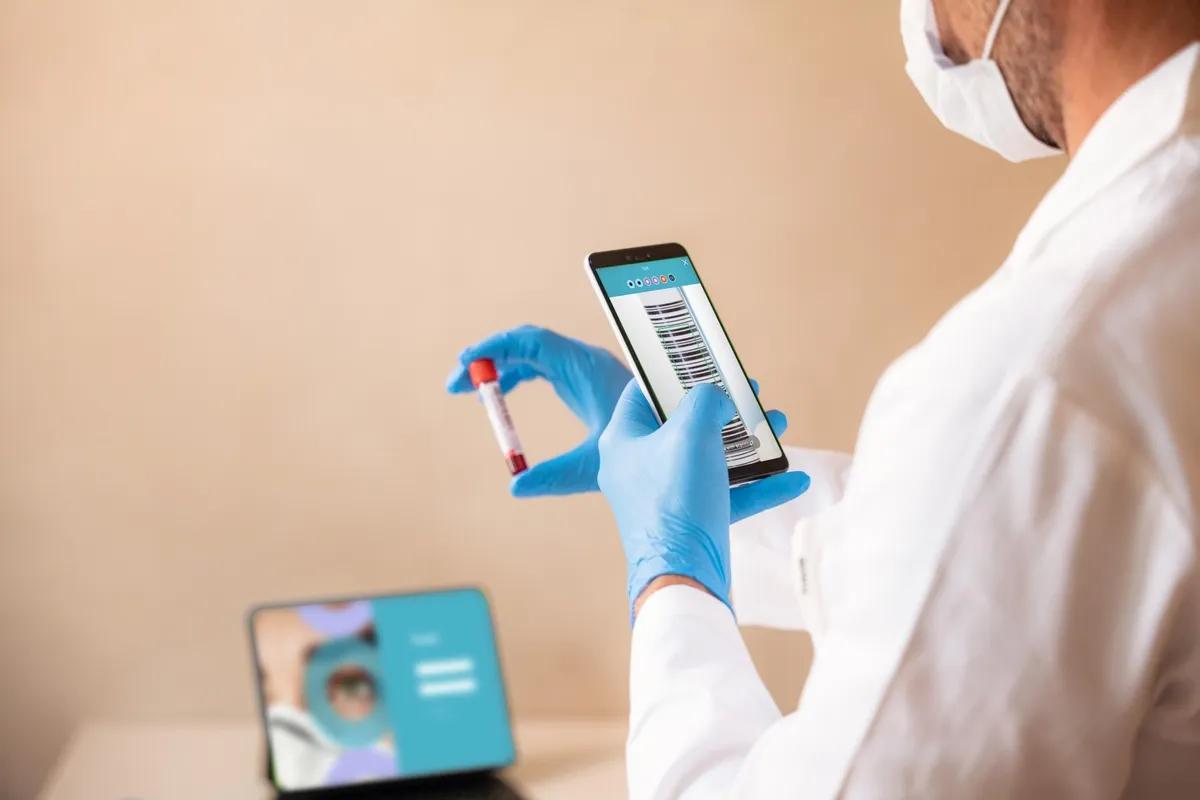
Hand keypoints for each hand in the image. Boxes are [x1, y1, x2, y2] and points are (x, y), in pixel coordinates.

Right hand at [446, 326, 631, 495]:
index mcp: (585, 367)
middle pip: (526, 343)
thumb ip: (555, 476)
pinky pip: (545, 366)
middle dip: (489, 358)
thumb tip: (516, 488)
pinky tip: (503, 397)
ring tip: (472, 392)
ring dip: (501, 366)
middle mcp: (585, 361)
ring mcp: (586, 369)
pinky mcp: (587, 380)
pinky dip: (519, 375)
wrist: (679, 443)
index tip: (466, 366)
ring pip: (534, 354)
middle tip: (457, 384)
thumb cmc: (646, 450)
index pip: (530, 341)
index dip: (495, 348)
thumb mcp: (594, 464)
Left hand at [598, 381, 810, 618]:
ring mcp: (666, 496)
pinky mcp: (693, 521)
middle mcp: (640, 467)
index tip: (706, 361)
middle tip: (754, 394)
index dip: (675, 372)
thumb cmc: (676, 499)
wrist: (683, 578)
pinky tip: (796, 479)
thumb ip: (704, 400)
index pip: (642, 392)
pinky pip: (728, 495)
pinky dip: (760, 486)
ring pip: (711, 458)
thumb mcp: (690, 432)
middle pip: (684, 424)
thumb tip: (715, 398)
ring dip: (749, 443)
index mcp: (623, 440)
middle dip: (725, 408)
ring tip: (781, 426)